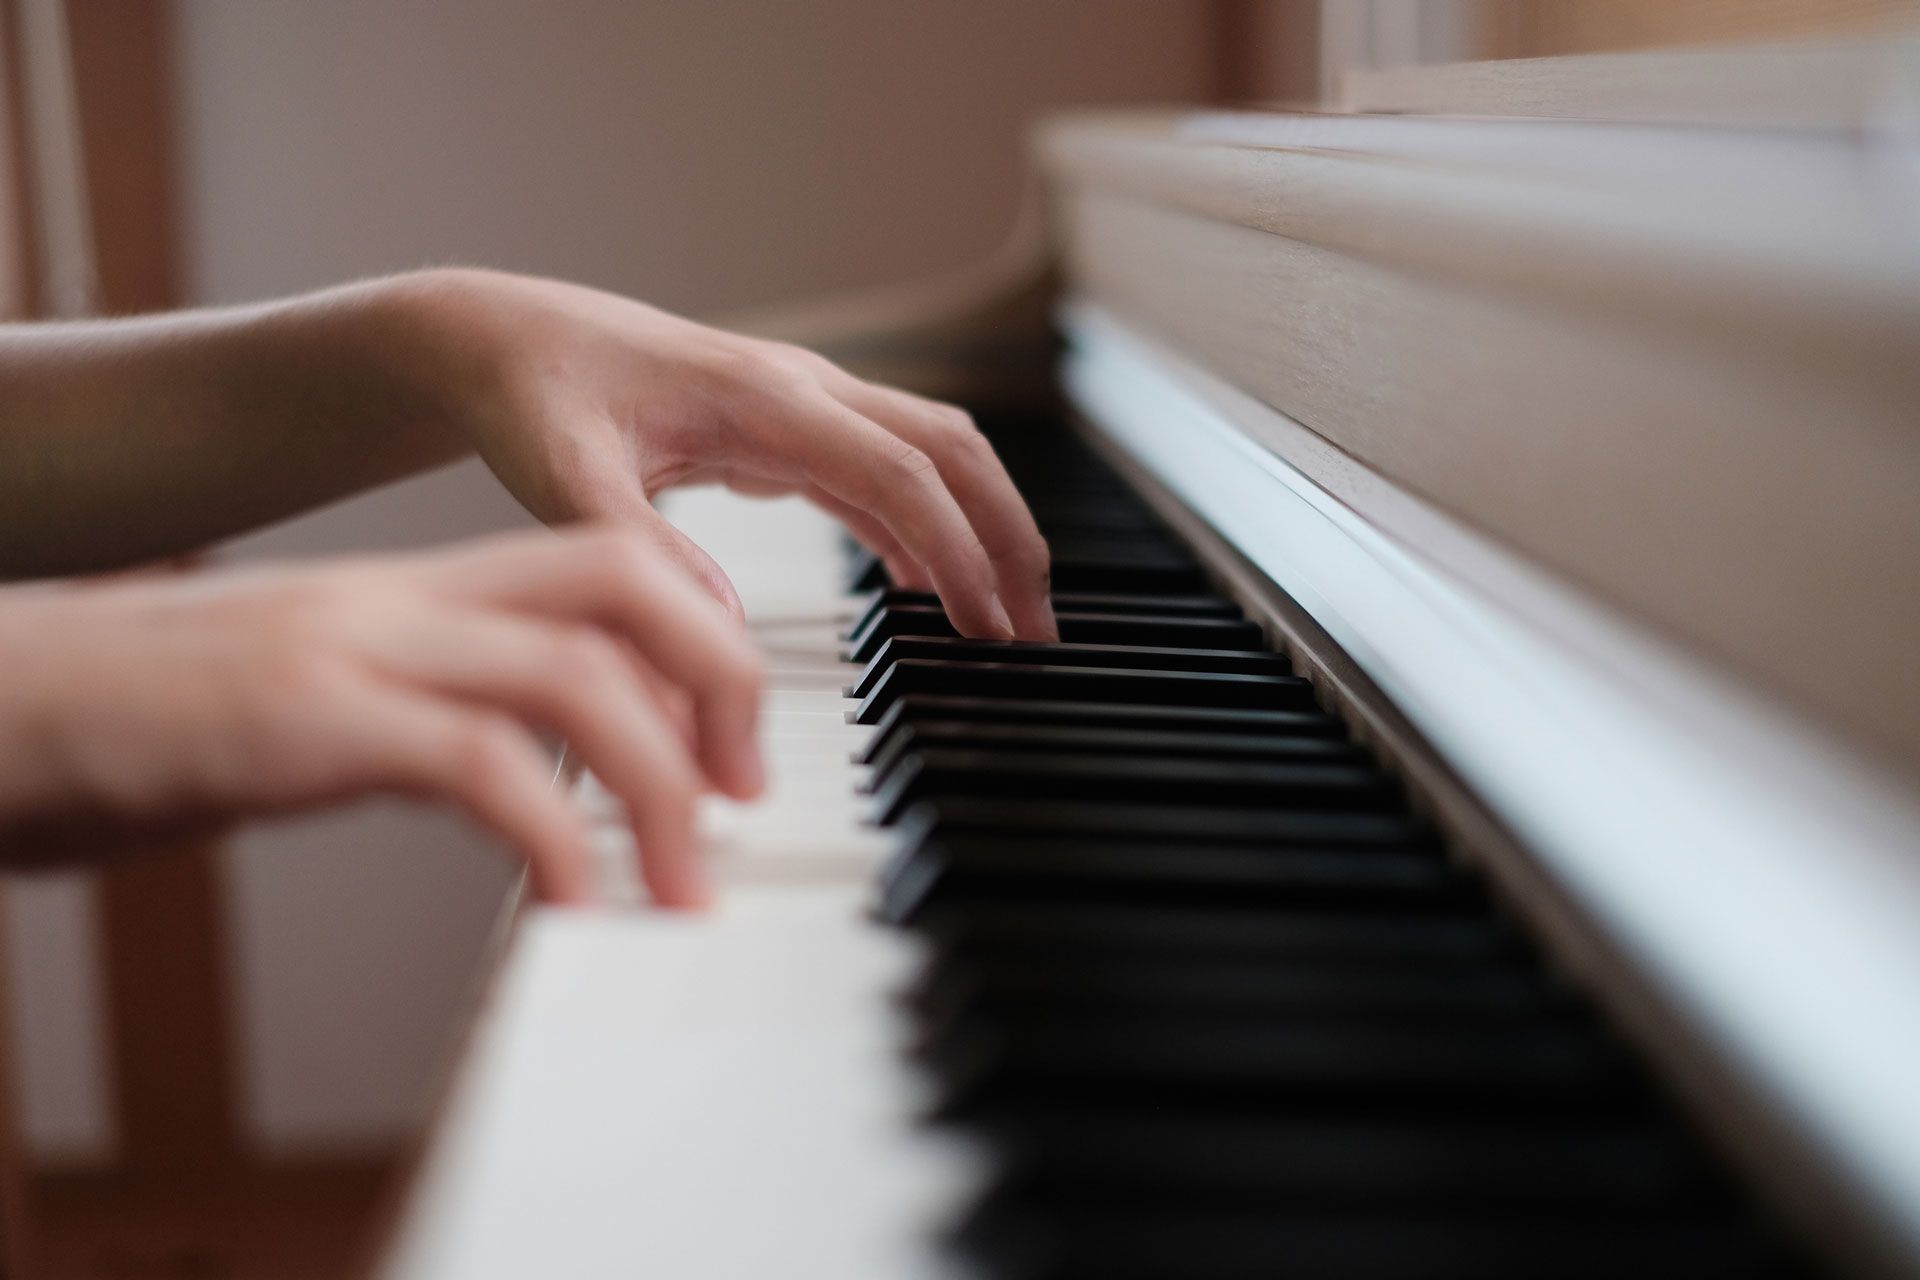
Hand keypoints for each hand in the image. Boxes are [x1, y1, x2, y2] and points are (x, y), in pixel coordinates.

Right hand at [0, 527, 761, 906]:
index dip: (698, 642)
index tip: (732, 748)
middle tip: (746, 796)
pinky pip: (474, 762)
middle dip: (719, 678)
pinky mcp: (298, 720)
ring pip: (573, 671)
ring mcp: (349, 648)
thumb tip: (530, 784)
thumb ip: (425, 726)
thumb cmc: (142, 727)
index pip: (604, 567)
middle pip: (621, 584)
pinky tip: (577, 904)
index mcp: (410, 595)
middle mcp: (396, 601)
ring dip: (659, 786)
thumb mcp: (316, 713)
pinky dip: (554, 836)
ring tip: (687, 888)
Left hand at [389, 269, 1056, 639]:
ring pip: (933, 458)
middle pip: (952, 452)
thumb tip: (722, 628)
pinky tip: (926, 589)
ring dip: (980, 532)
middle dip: (1008, 537)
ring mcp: (802, 407)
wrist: (500, 339)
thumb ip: (640, 547)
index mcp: (764, 397)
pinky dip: (924, 529)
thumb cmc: (531, 395)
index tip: (990, 627)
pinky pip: (885, 475)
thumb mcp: (563, 478)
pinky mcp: (786, 431)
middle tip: (1036, 634)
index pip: (901, 471)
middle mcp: (802, 391)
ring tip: (1006, 622)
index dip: (957, 550)